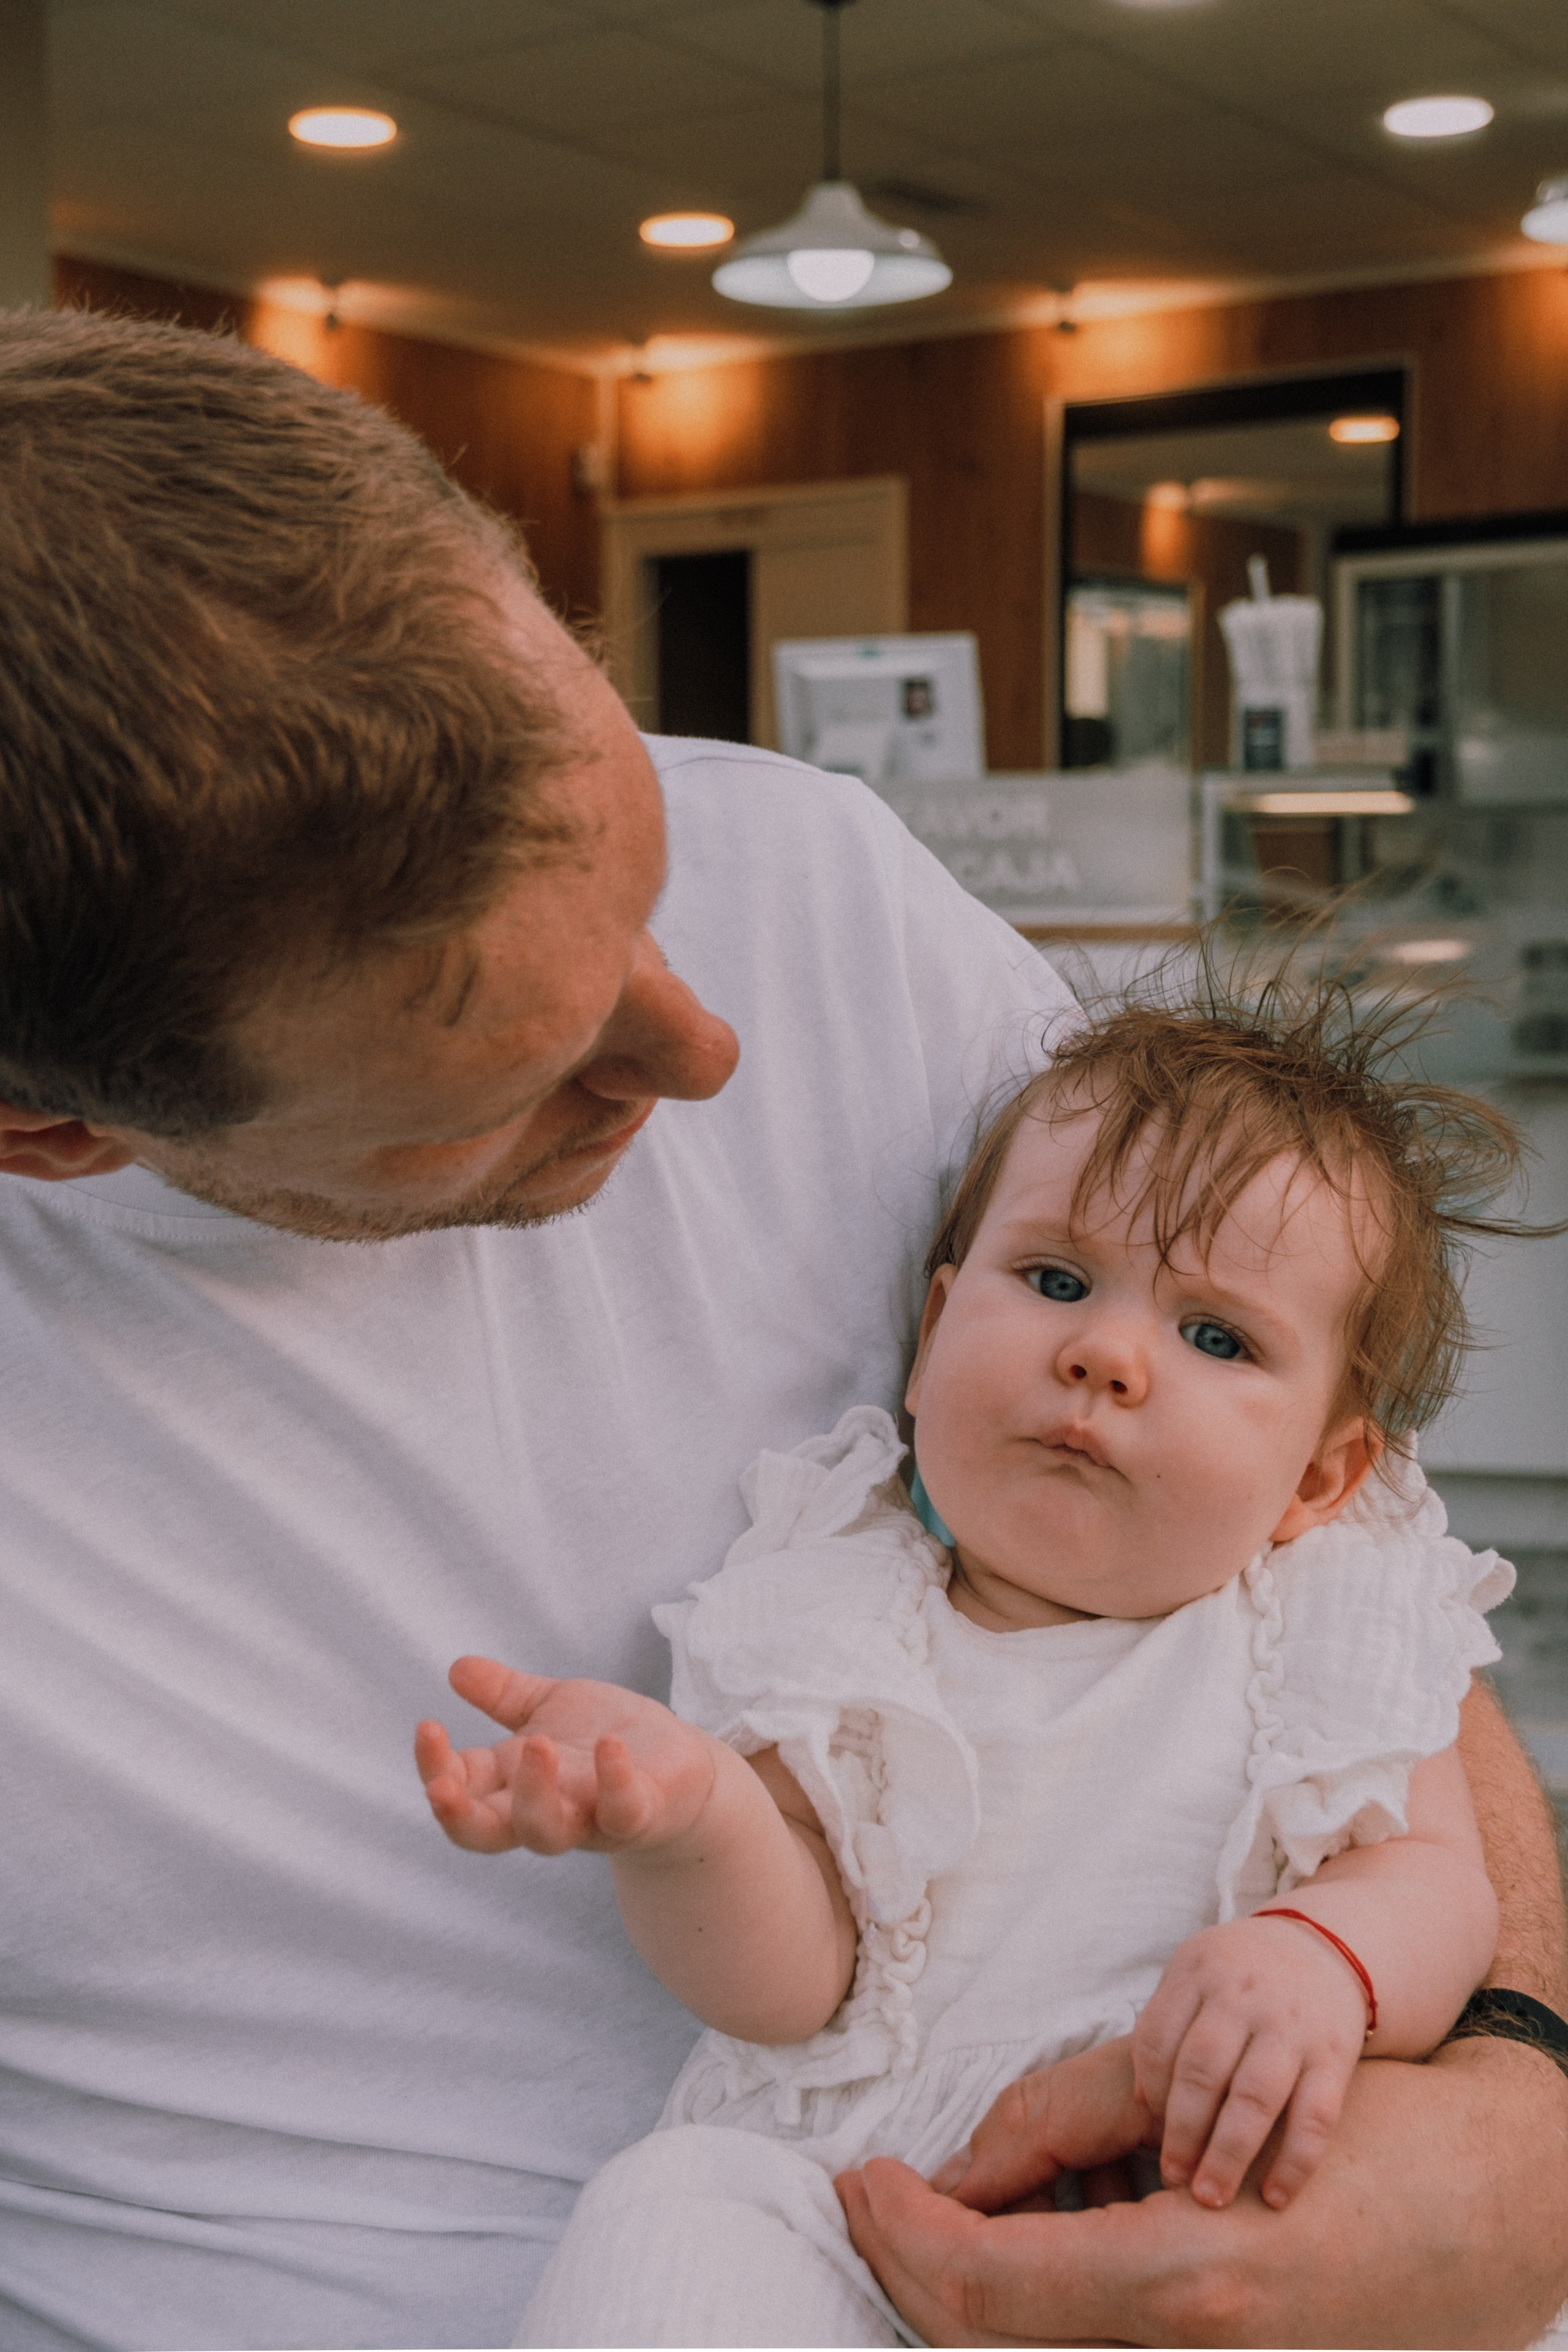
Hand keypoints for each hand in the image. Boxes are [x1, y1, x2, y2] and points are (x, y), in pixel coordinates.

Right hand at [414, 1654, 718, 1857]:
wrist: (679, 1765)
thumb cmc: (603, 1738)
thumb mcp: (550, 1706)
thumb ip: (504, 1693)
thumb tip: (456, 1667)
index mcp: (512, 1783)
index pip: (459, 1788)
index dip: (436, 1768)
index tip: (428, 1727)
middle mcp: (544, 1810)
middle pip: (485, 1832)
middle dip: (458, 1813)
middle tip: (440, 1785)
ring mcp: (589, 1818)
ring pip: (546, 1833)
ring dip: (533, 1794)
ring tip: (536, 1744)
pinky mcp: (639, 1814)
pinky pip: (622, 1811)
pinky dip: (614, 1781)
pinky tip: (609, 1745)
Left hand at [842, 2034, 1567, 2348]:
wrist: (1497, 2210)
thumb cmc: (1364, 2137)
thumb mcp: (1214, 2107)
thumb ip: (1080, 2126)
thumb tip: (967, 2175)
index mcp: (1175, 2282)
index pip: (981, 2284)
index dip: (898, 2233)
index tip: (857, 2182)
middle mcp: (1181, 2348)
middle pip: (989, 2333)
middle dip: (909, 2264)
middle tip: (868, 2196)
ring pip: (1031, 2342)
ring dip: (971, 2276)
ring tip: (948, 2199)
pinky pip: (1093, 2338)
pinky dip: (1038, 2289)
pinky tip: (1040, 2224)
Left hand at [1132, 1916, 1366, 2209]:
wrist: (1326, 1948)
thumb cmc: (1242, 1975)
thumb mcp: (1196, 1974)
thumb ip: (1167, 2025)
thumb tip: (1141, 2103)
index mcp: (1200, 1970)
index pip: (1159, 2037)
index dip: (1150, 2090)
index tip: (1147, 2128)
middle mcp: (1244, 1995)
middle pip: (1202, 2070)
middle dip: (1182, 2132)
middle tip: (1171, 2178)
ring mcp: (1292, 2027)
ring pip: (1255, 2097)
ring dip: (1228, 2154)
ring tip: (1209, 2197)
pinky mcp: (1335, 2056)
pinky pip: (1315, 2117)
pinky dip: (1294, 2163)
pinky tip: (1273, 2198)